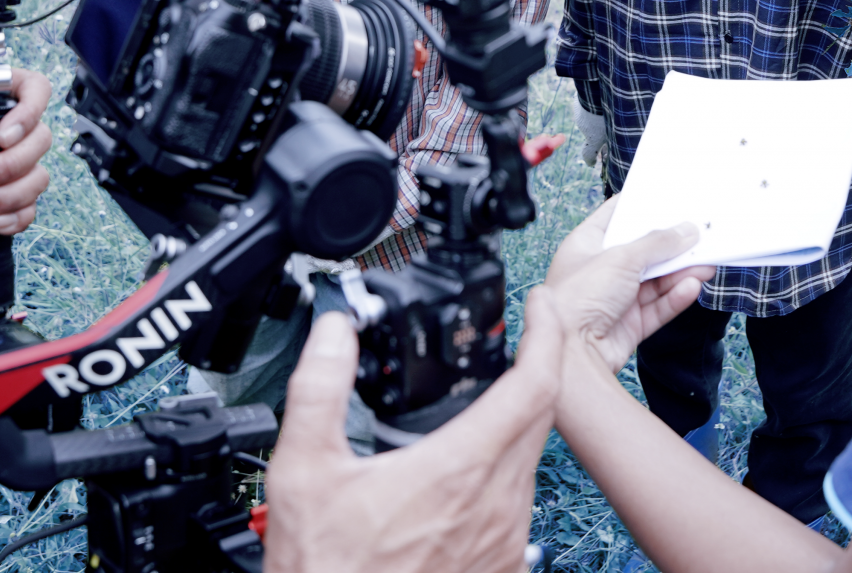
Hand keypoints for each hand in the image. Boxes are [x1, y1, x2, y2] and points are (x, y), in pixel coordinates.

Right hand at [263, 305, 562, 572]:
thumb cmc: (329, 570)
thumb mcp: (304, 470)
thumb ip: (320, 388)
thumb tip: (334, 334)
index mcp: (461, 468)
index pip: (536, 383)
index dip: (547, 332)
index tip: (539, 306)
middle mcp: (498, 504)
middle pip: (544, 415)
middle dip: (537, 366)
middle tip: (519, 338)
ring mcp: (506, 540)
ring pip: (533, 460)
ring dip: (519, 423)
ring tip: (488, 400)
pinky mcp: (503, 566)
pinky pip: (521, 503)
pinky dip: (506, 470)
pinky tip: (471, 469)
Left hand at [539, 199, 709, 374]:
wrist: (571, 355)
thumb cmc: (576, 301)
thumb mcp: (621, 258)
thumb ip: (657, 244)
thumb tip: (686, 231)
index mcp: (586, 245)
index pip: (615, 217)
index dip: (641, 208)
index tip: (669, 200)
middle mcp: (600, 272)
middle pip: (642, 252)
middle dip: (671, 245)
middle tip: (698, 234)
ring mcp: (615, 300)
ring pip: (655, 282)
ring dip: (680, 272)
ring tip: (705, 261)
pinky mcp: (628, 326)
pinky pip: (658, 308)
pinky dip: (676, 297)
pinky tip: (692, 285)